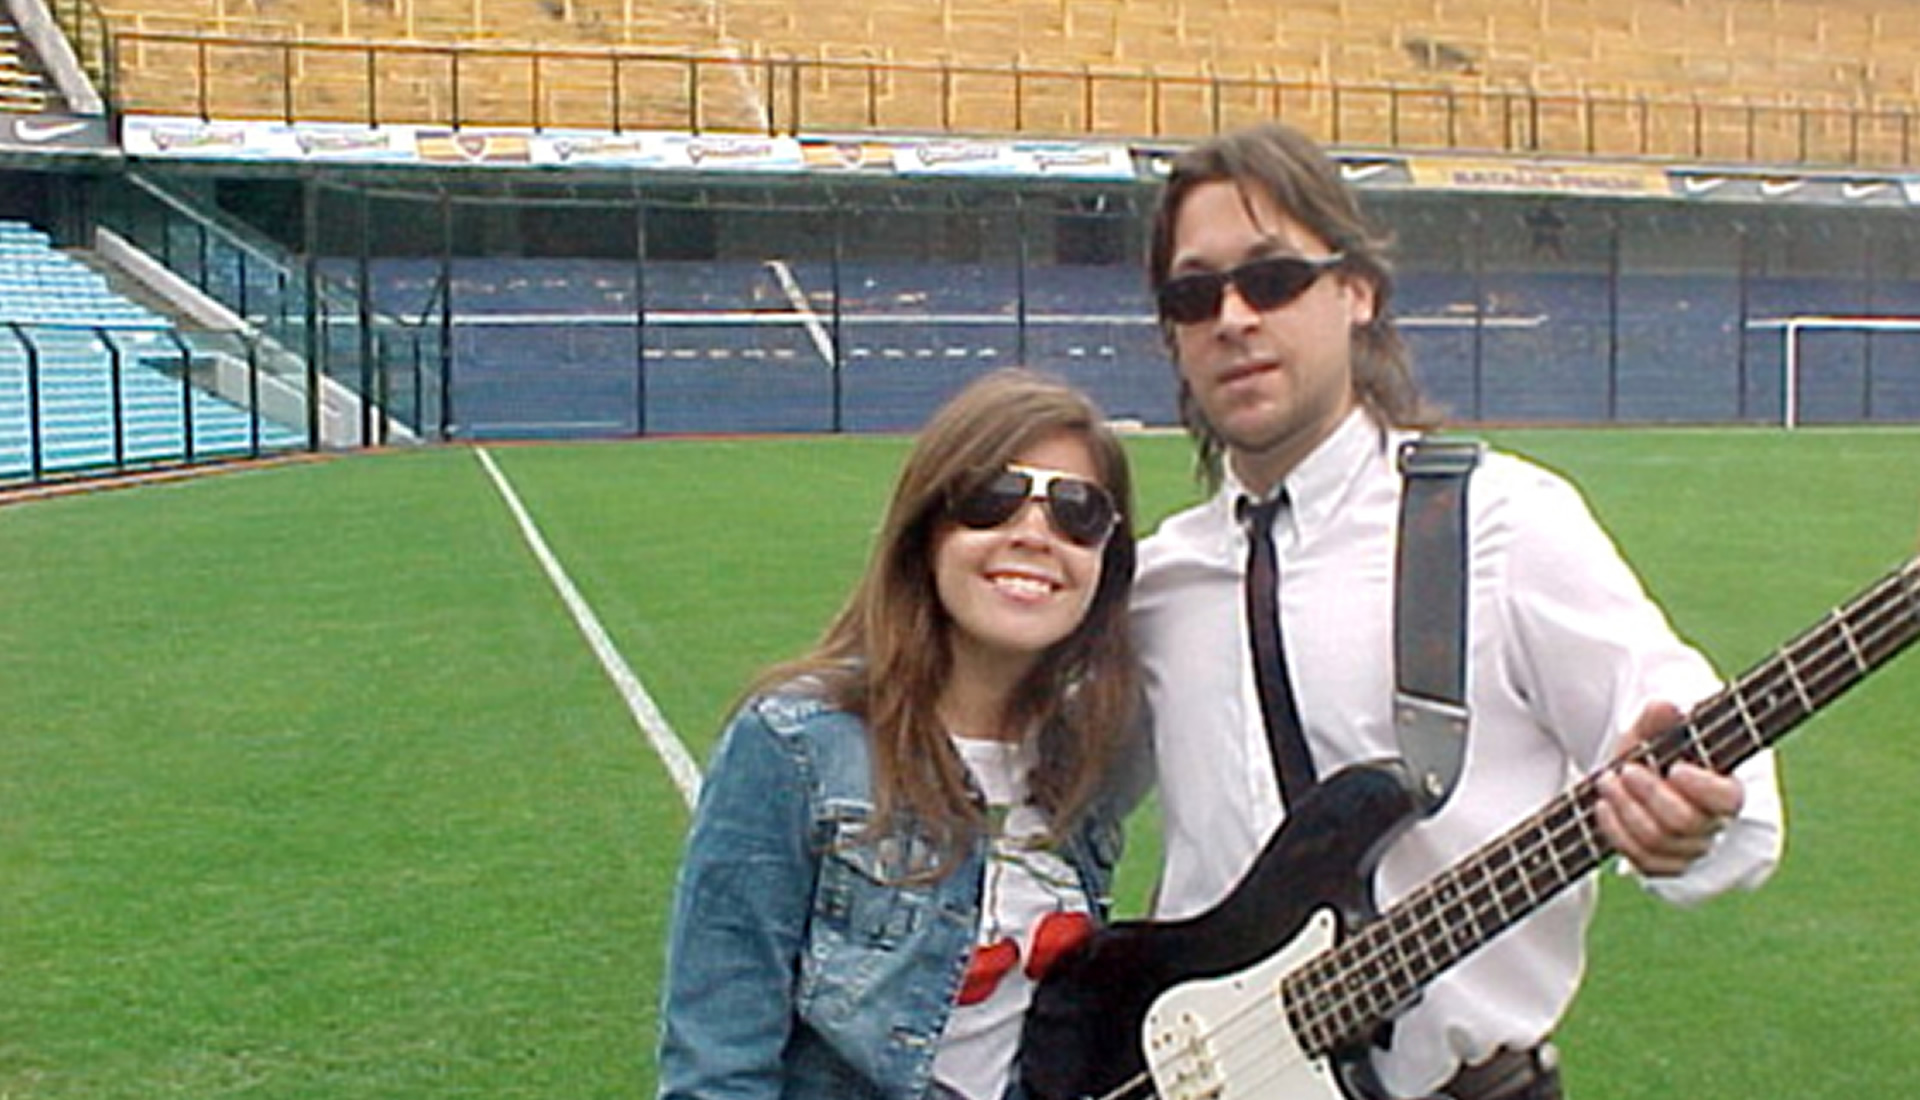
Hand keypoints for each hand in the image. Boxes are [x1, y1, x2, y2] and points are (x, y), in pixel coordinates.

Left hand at [1593, 701, 1745, 877]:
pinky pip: (1640, 860)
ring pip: (1657, 843)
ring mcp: (1687, 849)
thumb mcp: (1651, 731)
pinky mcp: (1662, 865)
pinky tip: (1604, 805)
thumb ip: (1659, 720)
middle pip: (1684, 822)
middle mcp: (1712, 825)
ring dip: (1625, 809)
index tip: (1675, 768)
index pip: (1728, 799)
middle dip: (1650, 794)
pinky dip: (1616, 831)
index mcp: (1724, 789)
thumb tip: (1665, 707)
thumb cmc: (1652, 752)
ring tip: (1606, 781)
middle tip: (1626, 770)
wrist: (1634, 777)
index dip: (1702, 788)